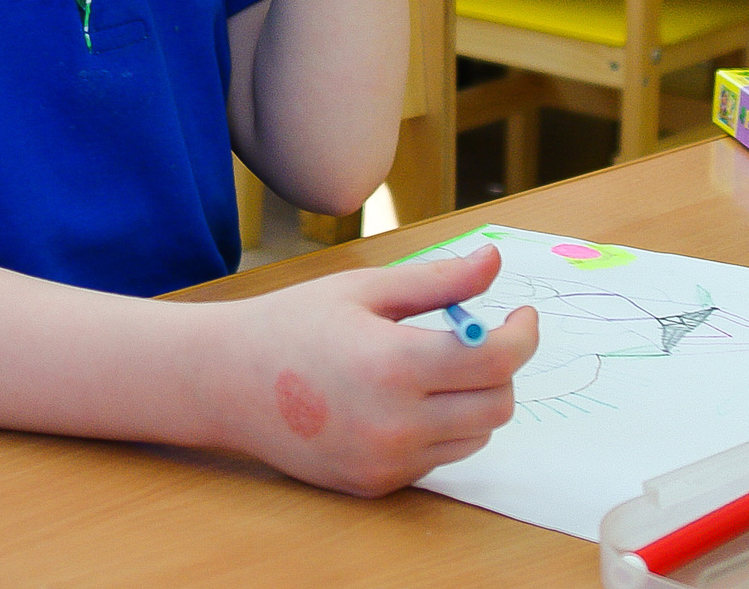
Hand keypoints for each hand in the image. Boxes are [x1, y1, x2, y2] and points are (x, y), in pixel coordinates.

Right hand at [213, 245, 538, 496]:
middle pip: (498, 404)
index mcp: (394, 364)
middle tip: (481, 336)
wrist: (225, 382)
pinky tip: (404, 398)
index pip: (496, 359)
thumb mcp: (363, 289)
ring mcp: (386, 462)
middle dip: (502, 367)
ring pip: (475, 435)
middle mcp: (395, 423)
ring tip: (436, 366)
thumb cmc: (292, 324)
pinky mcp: (376, 485)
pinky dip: (441, 427)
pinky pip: (438, 457)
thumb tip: (494, 263)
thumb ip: (437, 281)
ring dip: (474, 399)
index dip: (523, 335)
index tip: (522, 315)